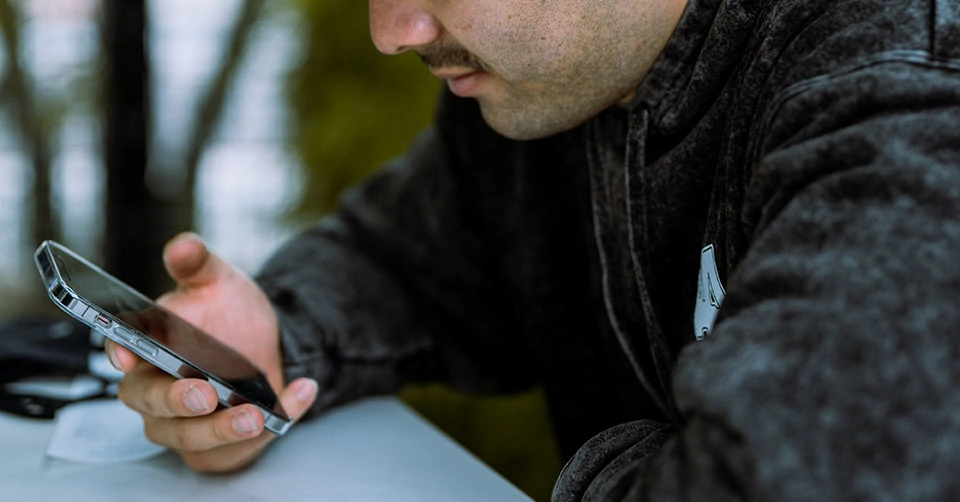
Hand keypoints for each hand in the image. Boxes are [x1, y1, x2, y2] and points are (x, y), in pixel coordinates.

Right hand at [105, 232, 317, 471]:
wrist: (264, 342)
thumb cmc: (225, 313)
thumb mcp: (216, 281)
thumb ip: (197, 264)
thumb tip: (183, 245)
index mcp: (144, 350)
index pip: (120, 353)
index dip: (121, 354)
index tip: (128, 354)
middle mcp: (155, 393)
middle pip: (153, 406)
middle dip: (178, 402)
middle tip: (205, 393)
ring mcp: (183, 426)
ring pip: (191, 439)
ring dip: (223, 430)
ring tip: (255, 414)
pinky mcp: (215, 449)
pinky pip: (237, 450)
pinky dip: (272, 425)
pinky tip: (298, 396)